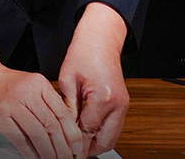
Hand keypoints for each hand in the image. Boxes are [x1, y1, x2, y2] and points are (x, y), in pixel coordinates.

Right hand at [0, 38, 83, 158]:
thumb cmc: (7, 84)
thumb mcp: (31, 85)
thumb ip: (46, 103)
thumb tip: (66, 130)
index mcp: (39, 84)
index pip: (62, 112)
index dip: (72, 132)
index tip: (77, 146)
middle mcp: (28, 93)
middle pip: (52, 124)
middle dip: (62, 146)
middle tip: (68, 158)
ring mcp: (13, 105)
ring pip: (38, 133)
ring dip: (48, 152)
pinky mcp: (1, 118)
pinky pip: (20, 139)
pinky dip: (30, 152)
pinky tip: (37, 158)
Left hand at [58, 3, 129, 155]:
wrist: (101, 38)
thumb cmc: (84, 52)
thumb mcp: (67, 81)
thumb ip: (67, 109)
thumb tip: (63, 131)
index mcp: (103, 98)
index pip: (86, 133)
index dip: (72, 144)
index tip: (60, 151)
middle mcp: (118, 104)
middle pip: (105, 142)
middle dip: (86, 151)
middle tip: (69, 154)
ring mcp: (123, 105)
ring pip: (111, 138)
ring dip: (95, 144)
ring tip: (75, 146)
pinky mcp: (123, 104)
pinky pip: (114, 128)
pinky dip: (101, 135)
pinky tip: (85, 134)